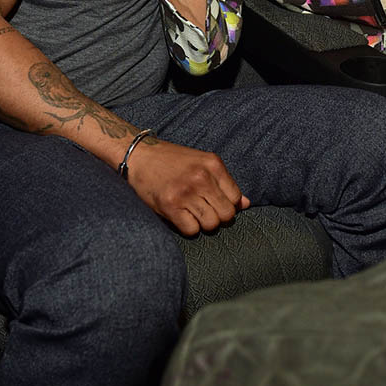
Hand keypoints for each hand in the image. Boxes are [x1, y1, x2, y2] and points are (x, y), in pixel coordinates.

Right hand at [125, 135, 249, 234]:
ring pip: (211, 224)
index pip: (236, 198)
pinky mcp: (170, 205)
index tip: (214, 202)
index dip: (227, 204)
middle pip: (227, 214)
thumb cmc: (172, 161)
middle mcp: (202, 177)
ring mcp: (186, 191)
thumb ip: (224, 183)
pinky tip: (179, 215)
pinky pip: (192, 231)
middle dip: (217, 216)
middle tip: (203, 209)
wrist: (139, 155)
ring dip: (202, 223)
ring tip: (191, 212)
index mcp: (213, 164)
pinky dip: (187, 227)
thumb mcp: (201, 163)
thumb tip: (246, 205)